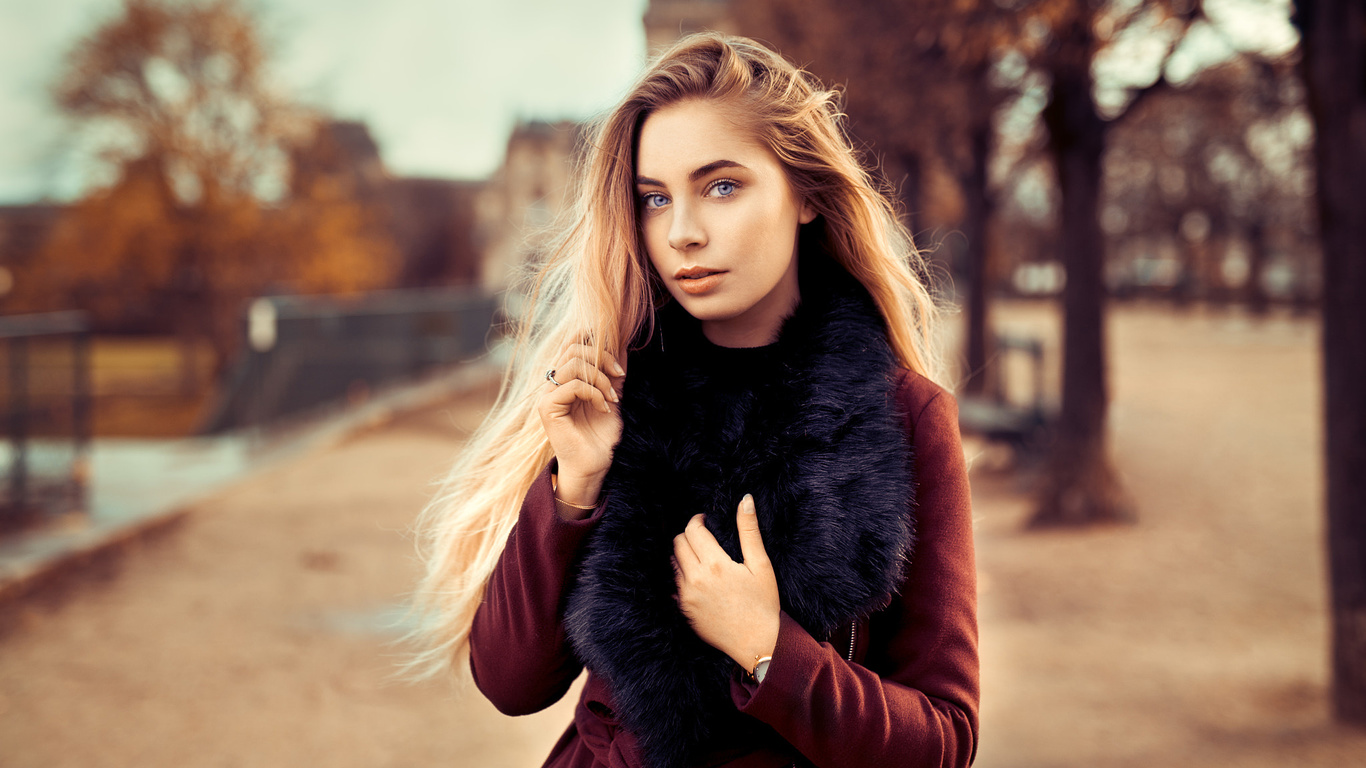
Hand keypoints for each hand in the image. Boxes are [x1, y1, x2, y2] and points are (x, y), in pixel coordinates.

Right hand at [537, 339, 626, 506]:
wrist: (594, 465)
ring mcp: (548, 394)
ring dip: (601, 379)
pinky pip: (573, 385)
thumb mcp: (613, 397)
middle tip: (620, 377)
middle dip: (603, 358)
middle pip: (573, 349)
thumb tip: (623, 345)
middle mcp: (553, 383)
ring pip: (574, 364)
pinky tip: (604, 409)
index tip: (618, 364)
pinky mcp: (548, 407)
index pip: (572, 345)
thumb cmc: (601, 435)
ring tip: (612, 399)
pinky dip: (594, 394)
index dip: (594, 342)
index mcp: (566, 378)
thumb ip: (613, 373)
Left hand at [672, 494, 780, 670]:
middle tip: (705, 538)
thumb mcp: (761, 565)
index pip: (693, 530)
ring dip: (683, 555)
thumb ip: (749, 530)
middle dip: (689, 535)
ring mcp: (686, 596)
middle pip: (678, 543)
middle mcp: (696, 579)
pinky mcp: (683, 609)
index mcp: (715, 564)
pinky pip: (673, 584)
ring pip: (673, 562)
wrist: (756, 644)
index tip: (706, 521)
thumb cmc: (763, 604)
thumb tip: (745, 499)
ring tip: (702, 558)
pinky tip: (699, 579)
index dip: (698, 520)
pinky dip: (682, 576)